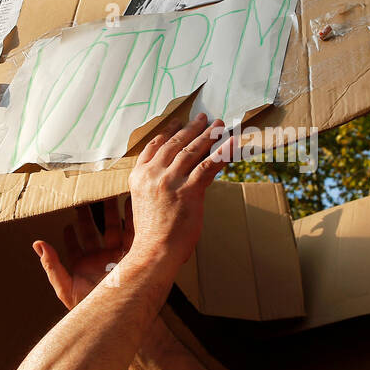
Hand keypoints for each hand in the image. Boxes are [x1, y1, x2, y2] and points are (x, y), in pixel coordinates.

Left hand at [34, 200, 132, 309]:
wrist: (120, 316)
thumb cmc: (91, 309)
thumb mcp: (66, 289)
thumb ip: (52, 266)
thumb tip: (37, 244)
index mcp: (83, 265)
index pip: (74, 245)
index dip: (70, 233)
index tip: (67, 222)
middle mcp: (100, 258)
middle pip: (93, 231)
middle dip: (88, 216)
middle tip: (84, 199)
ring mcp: (117, 255)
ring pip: (112, 228)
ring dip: (109, 212)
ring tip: (106, 195)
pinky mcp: (134, 254)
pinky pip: (132, 232)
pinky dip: (131, 217)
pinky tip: (128, 203)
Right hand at [127, 113, 233, 270]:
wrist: (154, 251)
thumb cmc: (151, 232)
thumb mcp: (144, 201)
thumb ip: (155, 184)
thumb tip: (176, 174)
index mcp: (139, 175)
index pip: (154, 146)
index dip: (168, 131)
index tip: (178, 122)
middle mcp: (153, 174)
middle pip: (175, 144)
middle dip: (192, 128)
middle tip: (204, 118)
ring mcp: (171, 181)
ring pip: (192, 151)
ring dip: (208, 136)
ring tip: (218, 126)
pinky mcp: (189, 191)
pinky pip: (208, 166)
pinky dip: (222, 153)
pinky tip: (231, 143)